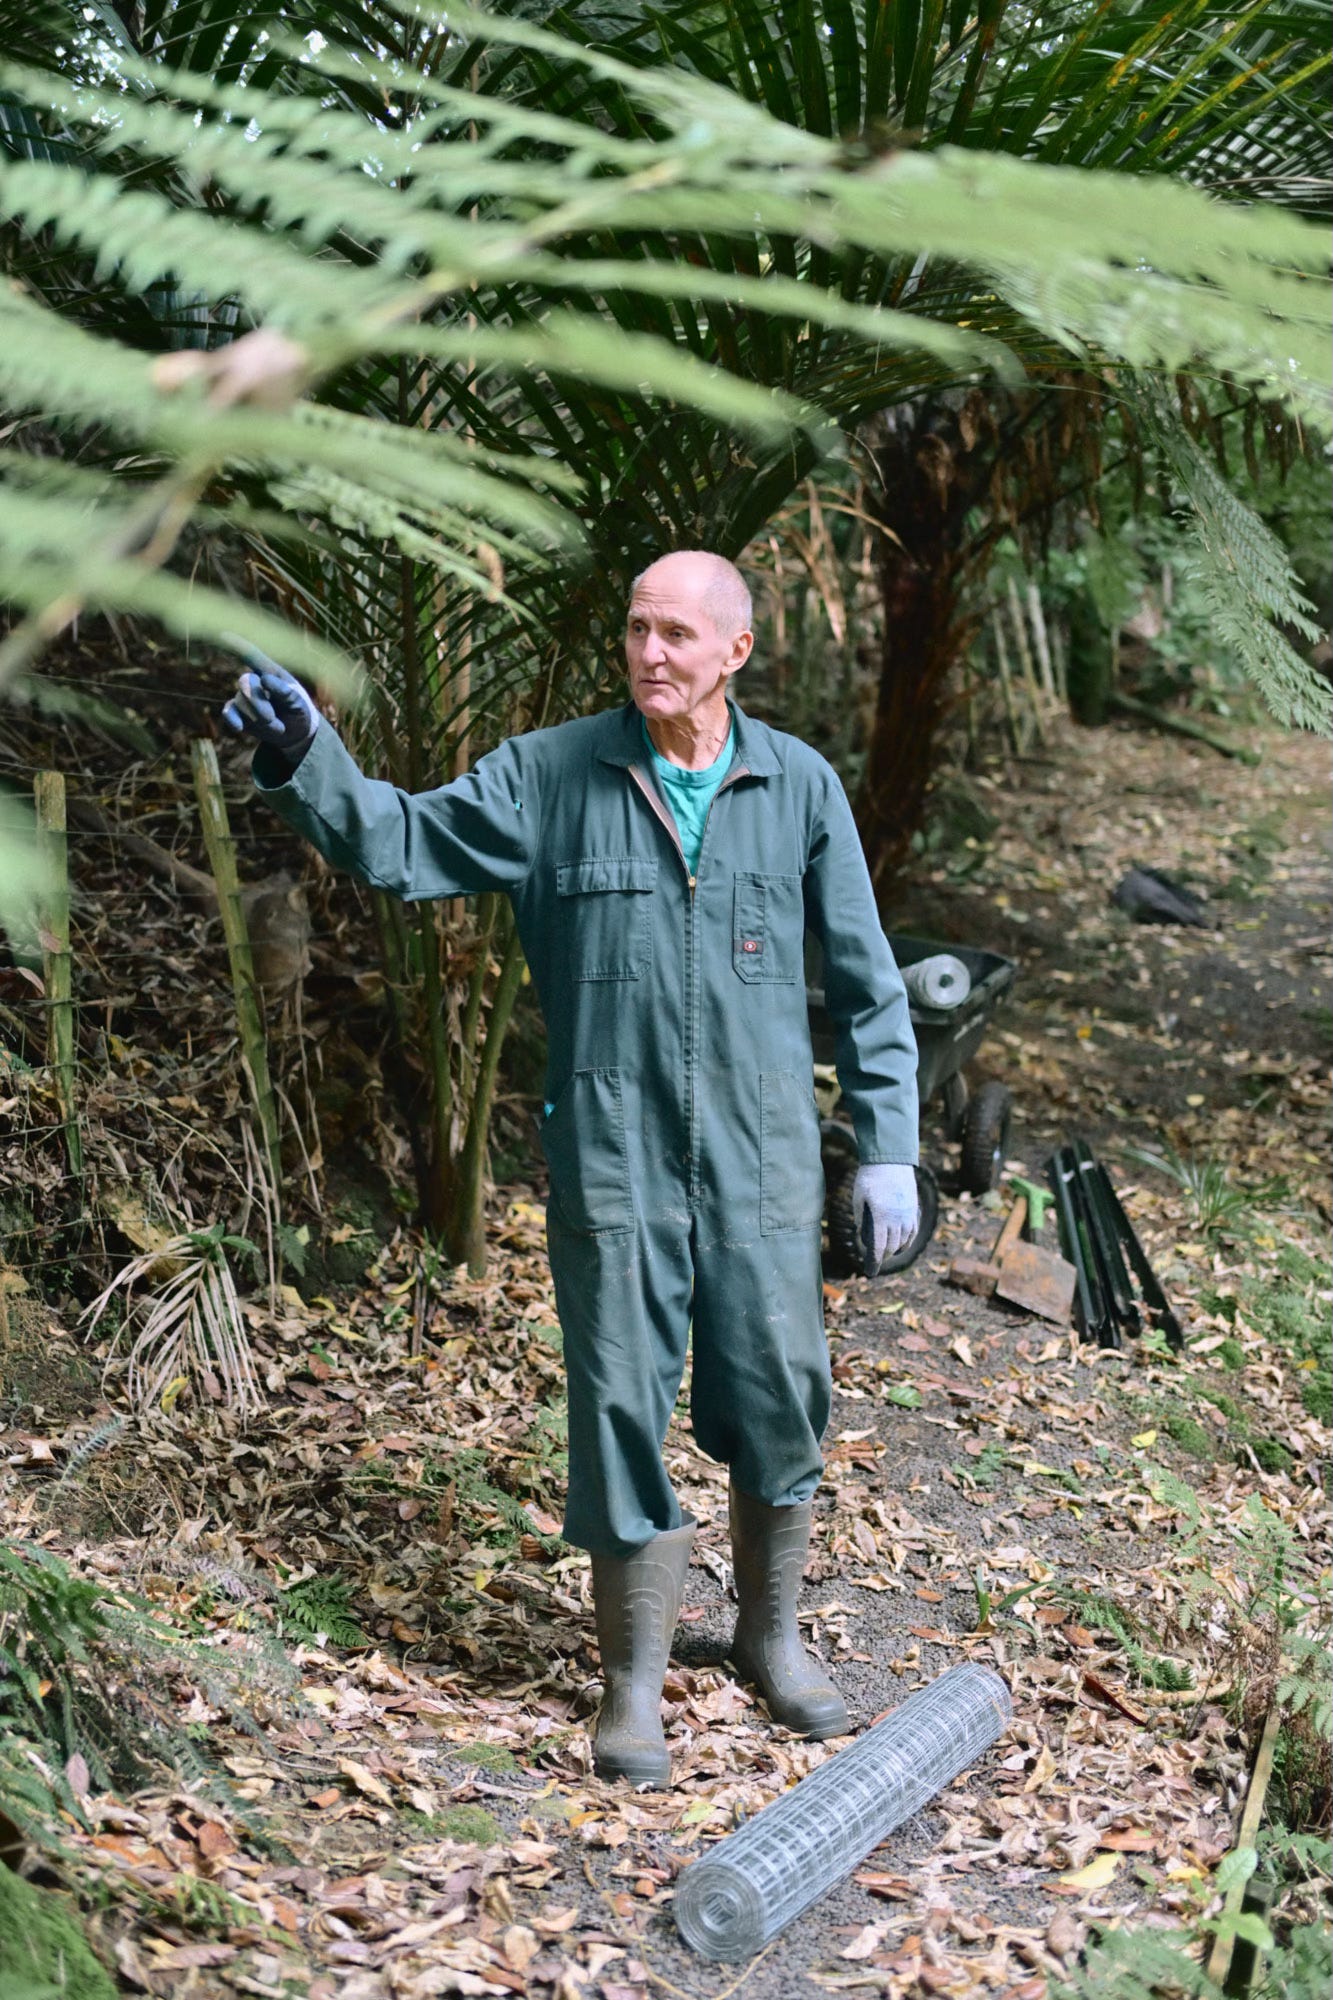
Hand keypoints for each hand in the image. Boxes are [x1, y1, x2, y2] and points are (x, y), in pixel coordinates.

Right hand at [221, 640, 319, 760]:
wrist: (296, 733)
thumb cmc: (300, 711)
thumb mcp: (299, 703)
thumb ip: (286, 691)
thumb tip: (265, 679)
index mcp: (272, 672)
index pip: (253, 656)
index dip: (237, 645)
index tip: (222, 634)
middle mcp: (256, 681)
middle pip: (246, 683)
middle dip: (258, 703)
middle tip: (272, 719)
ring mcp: (245, 697)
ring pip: (241, 702)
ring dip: (258, 718)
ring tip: (278, 727)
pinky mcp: (238, 713)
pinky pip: (228, 712)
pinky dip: (232, 720)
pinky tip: (239, 728)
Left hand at [852, 1163, 918, 1276]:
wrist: (891, 1159)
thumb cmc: (870, 1177)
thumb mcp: (858, 1197)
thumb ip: (861, 1217)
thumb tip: (863, 1233)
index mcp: (881, 1216)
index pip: (879, 1246)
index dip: (875, 1260)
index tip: (870, 1271)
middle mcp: (897, 1218)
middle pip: (892, 1246)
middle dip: (884, 1255)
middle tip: (876, 1260)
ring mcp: (907, 1214)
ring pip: (904, 1240)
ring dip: (896, 1249)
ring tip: (888, 1252)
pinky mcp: (913, 1208)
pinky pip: (913, 1230)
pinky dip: (908, 1240)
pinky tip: (902, 1243)